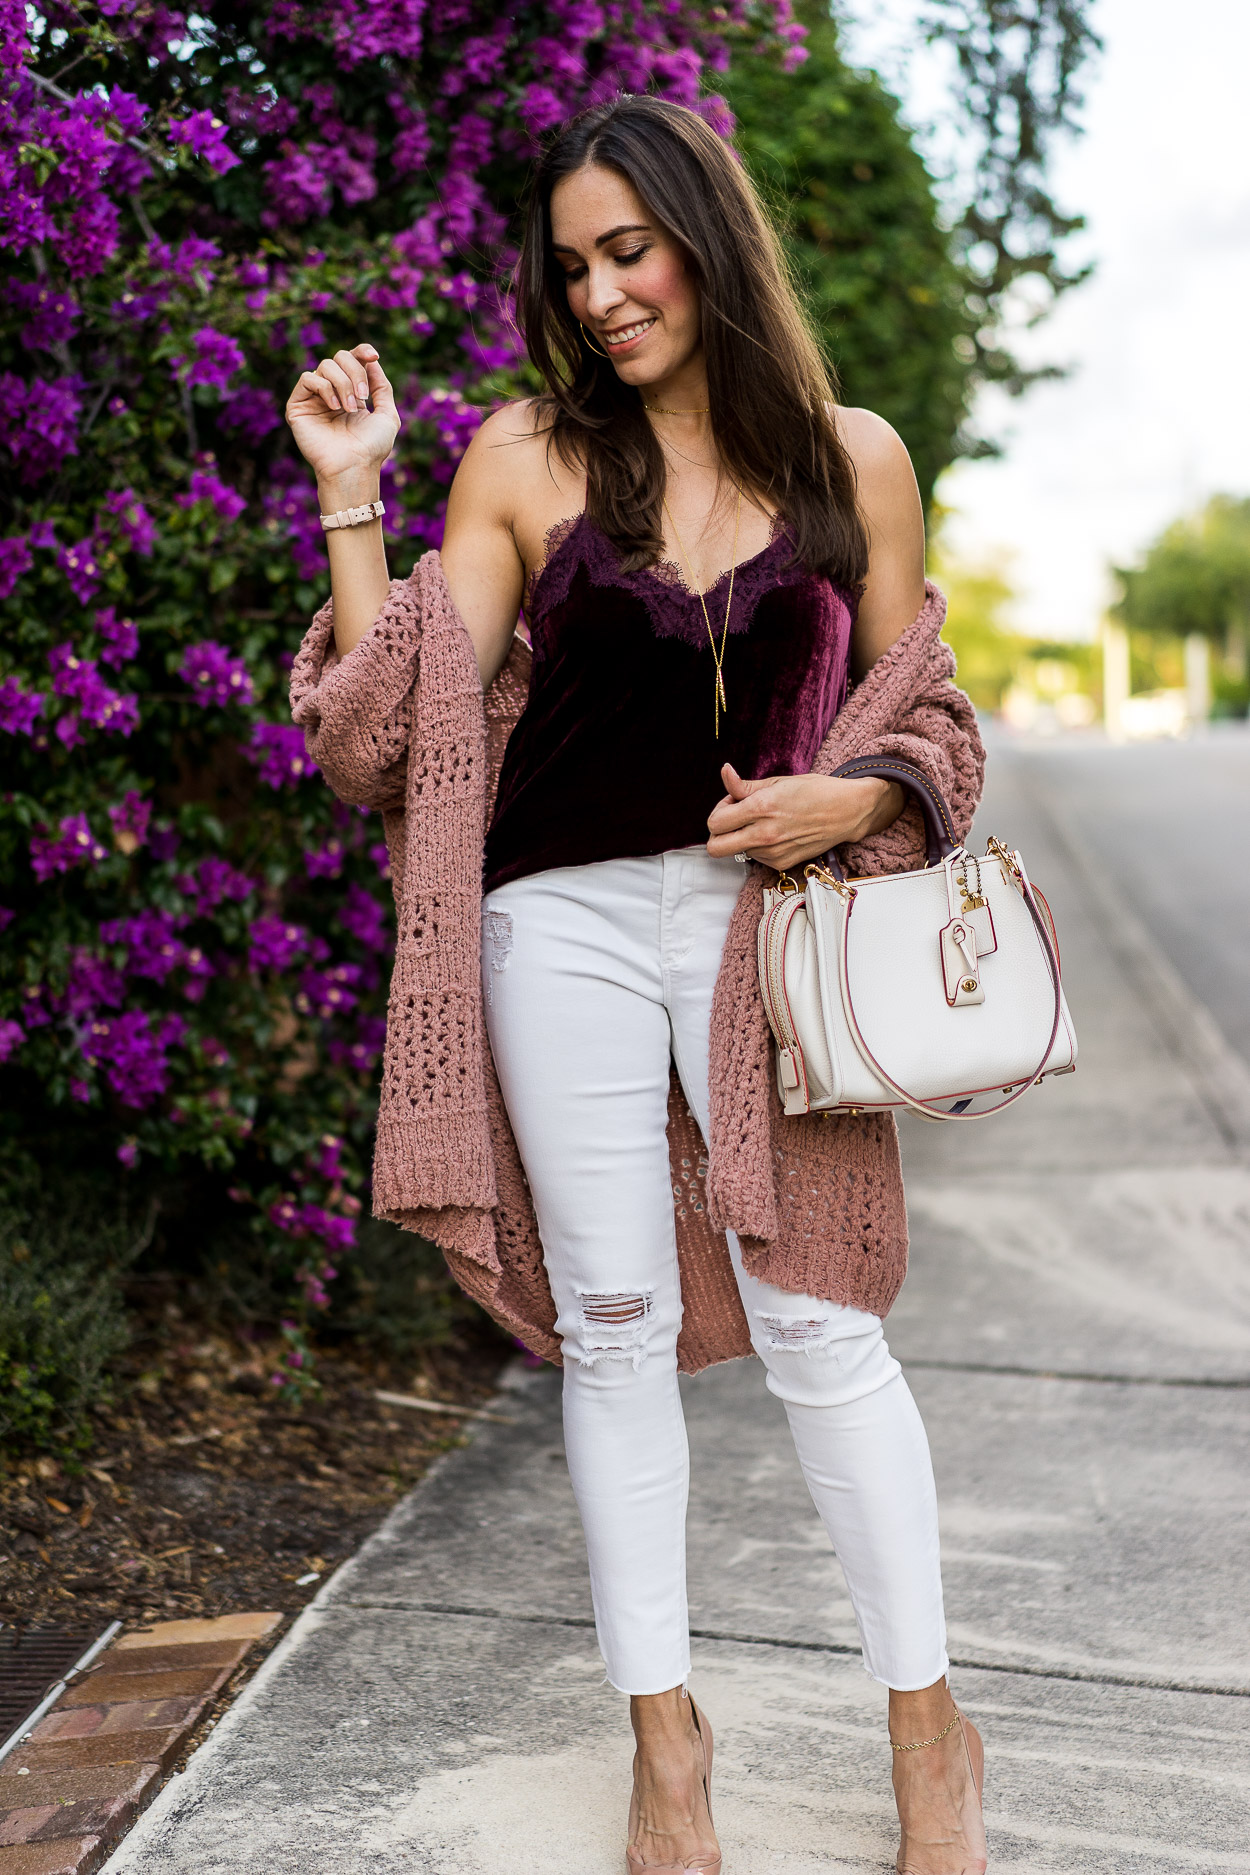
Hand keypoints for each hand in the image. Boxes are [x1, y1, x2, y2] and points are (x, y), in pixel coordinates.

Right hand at [284, 343, 399, 488]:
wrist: (354, 468)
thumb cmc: (372, 448)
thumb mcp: (387, 415)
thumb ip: (382, 387)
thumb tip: (371, 360)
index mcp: (351, 393)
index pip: (352, 360)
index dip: (362, 352)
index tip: (374, 356)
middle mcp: (332, 393)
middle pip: (339, 357)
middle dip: (355, 372)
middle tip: (363, 396)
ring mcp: (314, 399)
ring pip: (325, 365)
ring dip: (343, 383)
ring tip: (349, 409)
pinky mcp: (298, 406)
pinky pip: (308, 379)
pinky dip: (324, 388)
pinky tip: (334, 407)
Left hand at [706, 763, 903, 871]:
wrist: (846, 812)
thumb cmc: (814, 791)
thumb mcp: (777, 782)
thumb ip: (744, 785)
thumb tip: (725, 773)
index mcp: (760, 808)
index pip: (715, 822)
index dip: (719, 810)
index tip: (733, 803)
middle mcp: (764, 834)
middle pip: (716, 848)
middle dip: (718, 833)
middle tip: (734, 820)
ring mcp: (772, 852)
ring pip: (737, 851)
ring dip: (742, 837)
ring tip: (766, 821)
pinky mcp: (781, 863)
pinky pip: (756, 857)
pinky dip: (759, 846)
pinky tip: (777, 832)